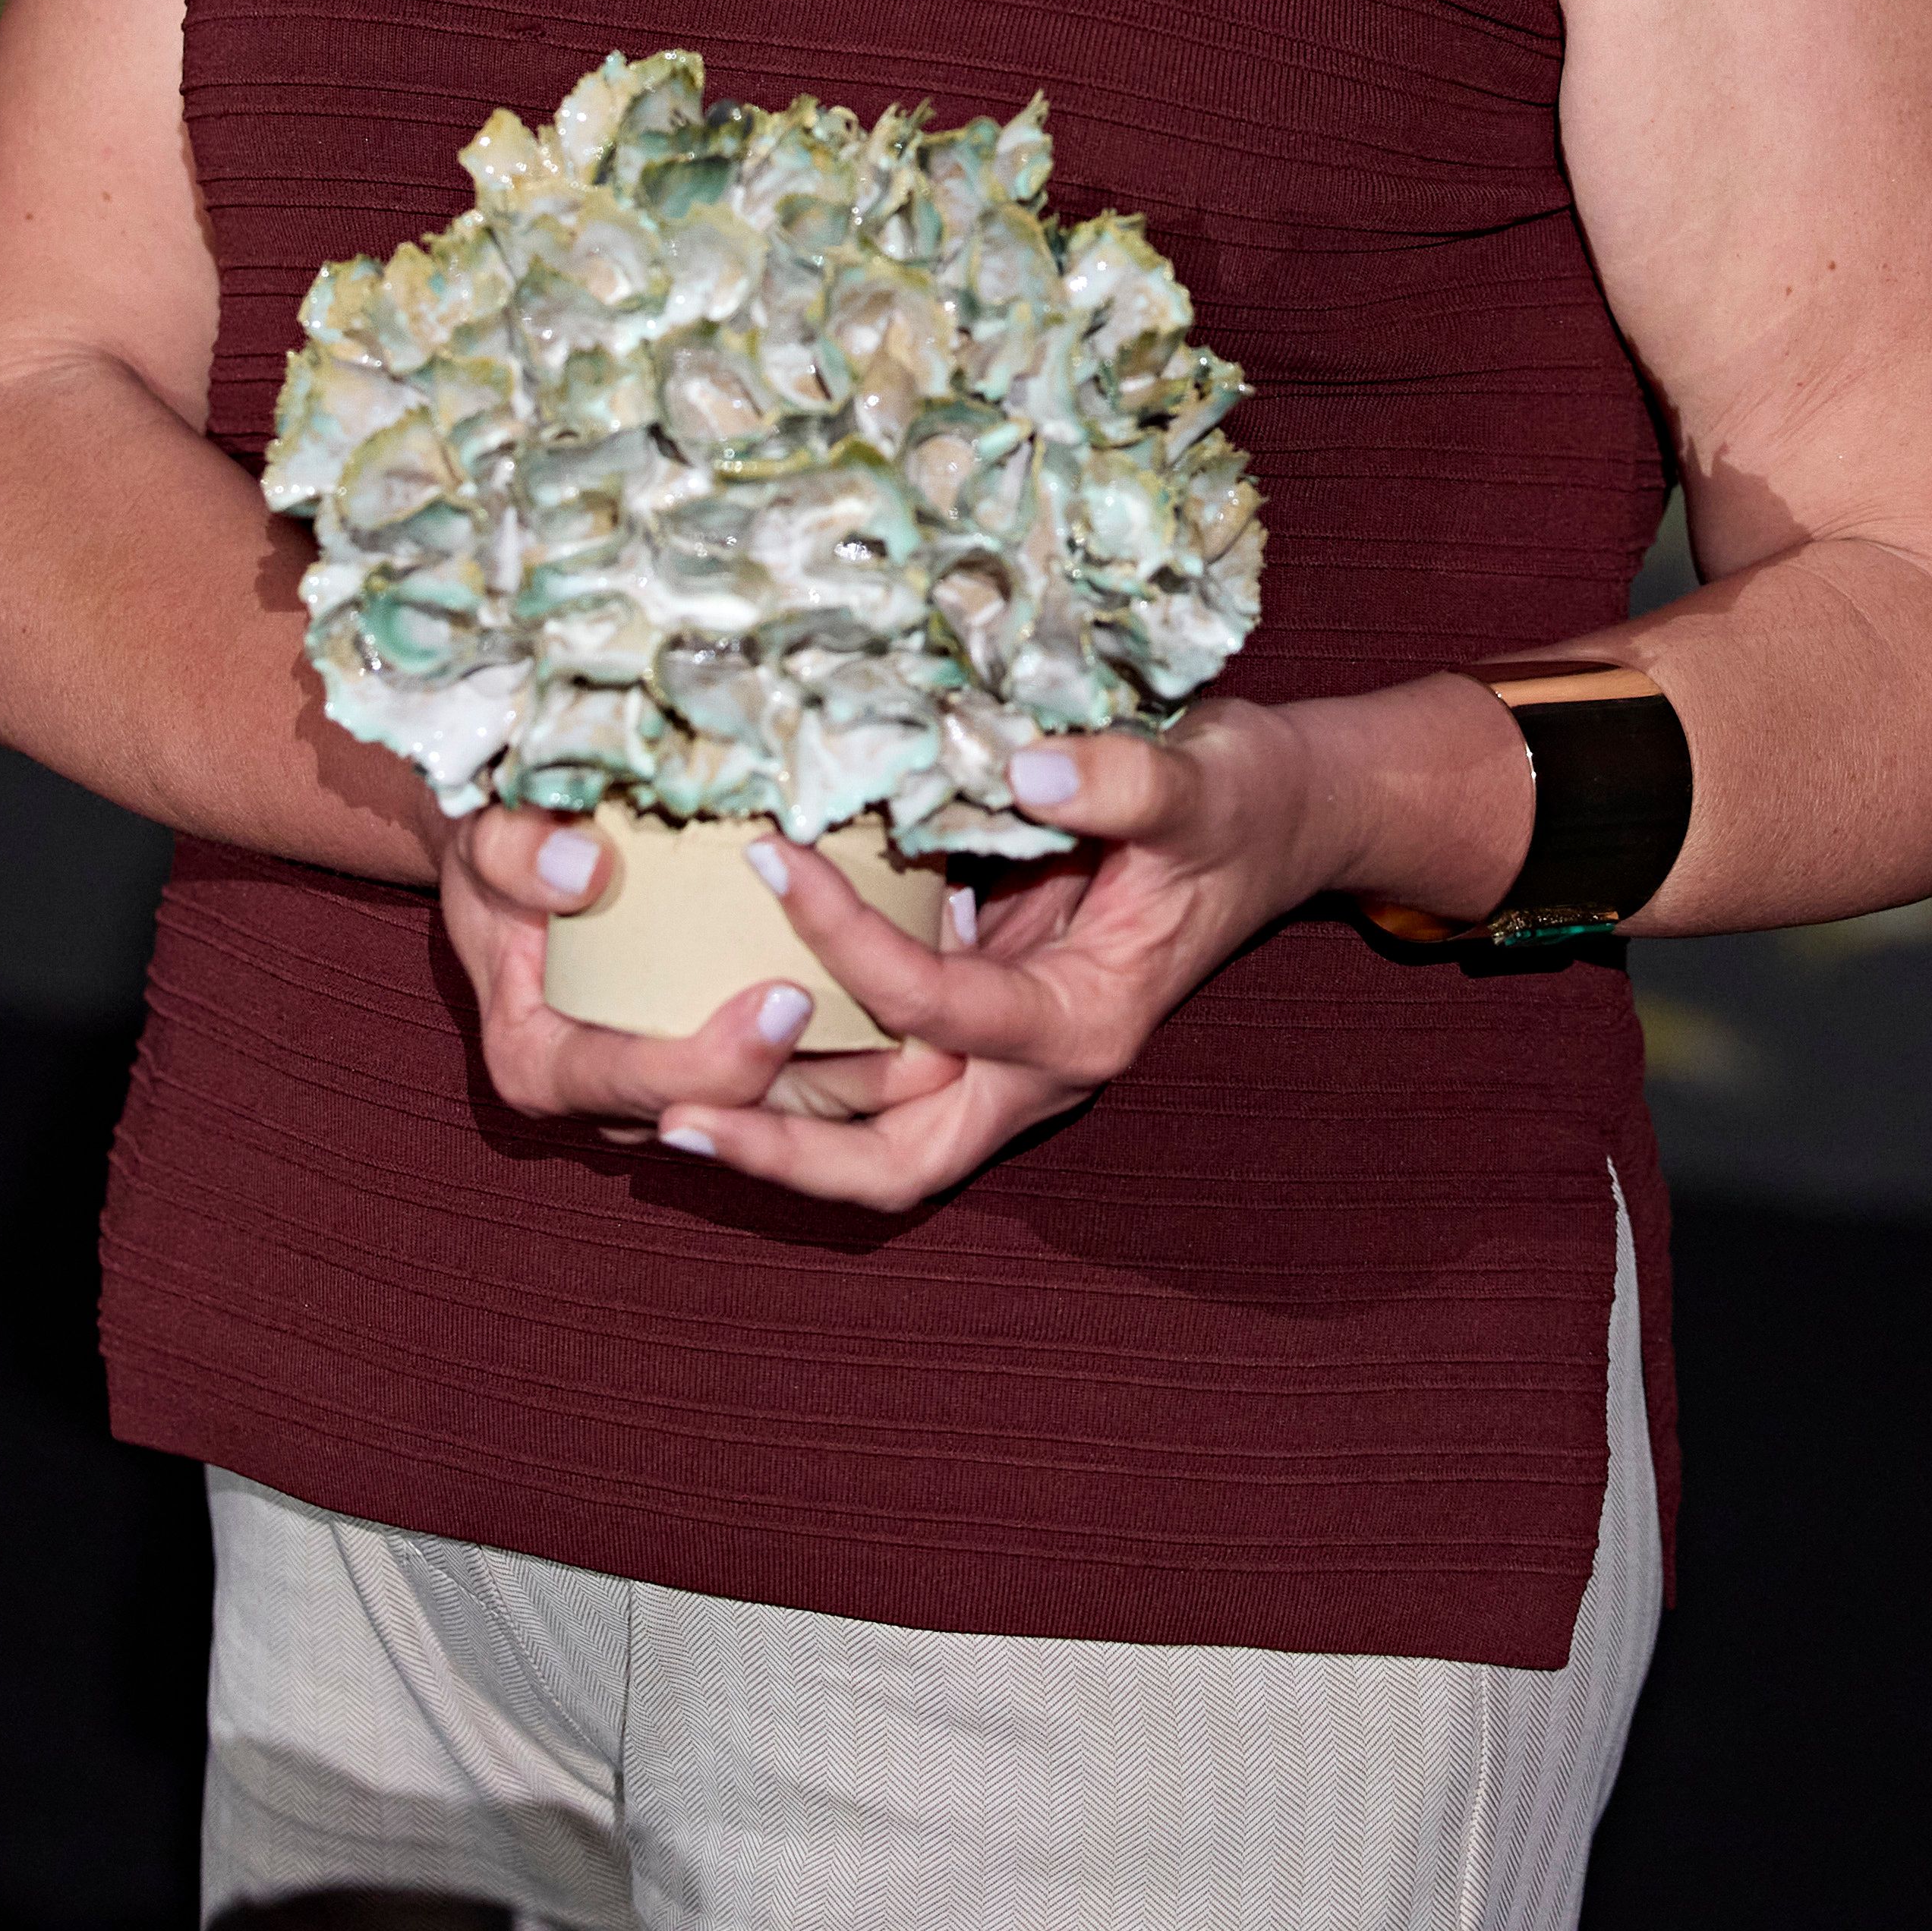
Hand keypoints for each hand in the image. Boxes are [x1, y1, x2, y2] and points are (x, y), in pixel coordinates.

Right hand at [434, 799, 968, 1146]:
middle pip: (731, 1116)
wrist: (513, 850)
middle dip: (826, 1091)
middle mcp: (609, 1100)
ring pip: (779, 1115)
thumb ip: (514, 852)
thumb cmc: (499, 840)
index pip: (639, 1082)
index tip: (787, 998)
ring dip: (865, 1088)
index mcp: (544, 1063)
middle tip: (916, 1049)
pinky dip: (856, 1050)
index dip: (715, 1059)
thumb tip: (584, 868)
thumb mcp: (482, 834)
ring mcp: (668, 1089)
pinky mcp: (717, 1061)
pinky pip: (795, 1079)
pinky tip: (932, 1006)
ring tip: (950, 1045)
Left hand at [599, 693, 1351, 1211]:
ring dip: (776, 1122)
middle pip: (897, 1160)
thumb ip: (1121, 782)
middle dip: (783, 1149)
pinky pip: (883, 1077)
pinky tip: (717, 1029)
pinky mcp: (985, 1024)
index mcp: (1088, 1023)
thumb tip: (1022, 770)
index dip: (847, 943)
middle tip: (662, 1111)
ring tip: (652, 1090)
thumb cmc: (1239, 799)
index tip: (770, 858)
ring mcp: (1008, 1059)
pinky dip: (804, 1072)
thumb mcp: (1197, 779)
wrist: (1278, 821)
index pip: (940, 1007)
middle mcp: (1040, 1067)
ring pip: (877, 1136)